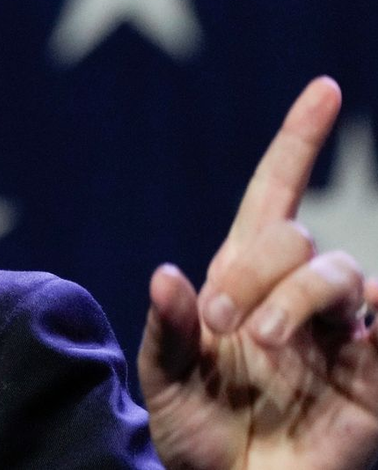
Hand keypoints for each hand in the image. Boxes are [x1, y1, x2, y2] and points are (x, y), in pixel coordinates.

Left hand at [139, 77, 377, 469]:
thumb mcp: (166, 380)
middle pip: (295, 239)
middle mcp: (297, 297)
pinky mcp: (376, 386)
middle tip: (220, 324)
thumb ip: (166, 328)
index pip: (278, 193)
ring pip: (339, 272)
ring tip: (260, 343)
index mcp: (243, 279)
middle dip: (251, 271)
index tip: (323, 89)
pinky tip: (361, 328)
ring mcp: (342, 338)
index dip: (299, 140)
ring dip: (294, 297)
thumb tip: (167, 273)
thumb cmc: (196, 436)